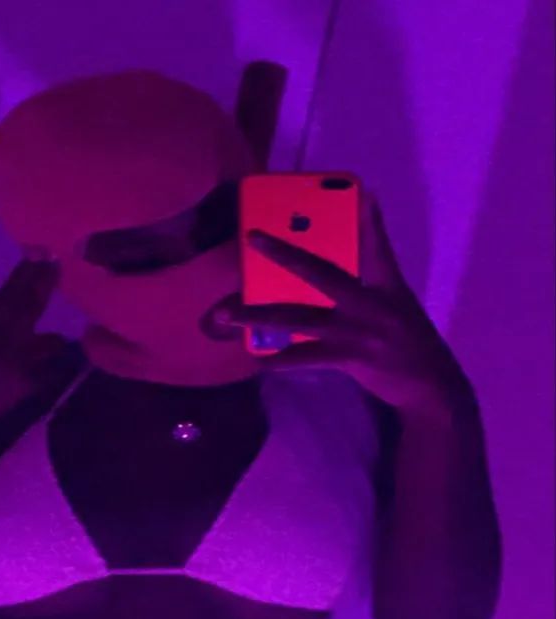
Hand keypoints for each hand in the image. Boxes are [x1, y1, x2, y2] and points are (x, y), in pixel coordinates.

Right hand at [0, 260, 70, 442]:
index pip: (9, 295)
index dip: (24, 274)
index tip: (37, 256)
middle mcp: (5, 347)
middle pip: (32, 310)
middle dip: (44, 285)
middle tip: (56, 265)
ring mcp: (17, 372)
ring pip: (48, 345)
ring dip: (52, 333)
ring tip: (60, 323)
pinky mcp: (20, 395)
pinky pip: (46, 375)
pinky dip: (52, 365)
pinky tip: (60, 360)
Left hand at [227, 196, 471, 413]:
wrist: (431, 387)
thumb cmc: (411, 344)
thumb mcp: (399, 306)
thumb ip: (374, 285)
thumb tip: (346, 271)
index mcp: (387, 287)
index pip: (378, 248)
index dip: (371, 221)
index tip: (364, 192)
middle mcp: (369, 304)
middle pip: (320, 272)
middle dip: (283, 254)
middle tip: (253, 238)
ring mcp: (357, 331)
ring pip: (299, 319)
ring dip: (259, 316)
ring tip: (227, 314)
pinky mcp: (350, 358)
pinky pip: (308, 358)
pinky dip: (282, 361)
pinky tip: (259, 361)